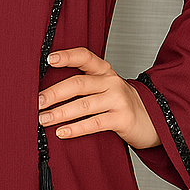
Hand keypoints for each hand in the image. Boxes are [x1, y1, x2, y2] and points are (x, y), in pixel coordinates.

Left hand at [38, 46, 160, 149]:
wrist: (152, 119)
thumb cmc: (120, 104)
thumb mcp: (104, 88)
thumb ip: (83, 86)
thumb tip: (47, 93)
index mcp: (104, 71)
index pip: (84, 57)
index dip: (66, 56)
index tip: (48, 59)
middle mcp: (111, 82)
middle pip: (78, 84)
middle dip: (54, 93)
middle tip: (36, 102)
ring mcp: (118, 100)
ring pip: (84, 105)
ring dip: (60, 113)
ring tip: (43, 119)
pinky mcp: (122, 118)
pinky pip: (95, 123)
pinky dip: (76, 128)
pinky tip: (61, 132)